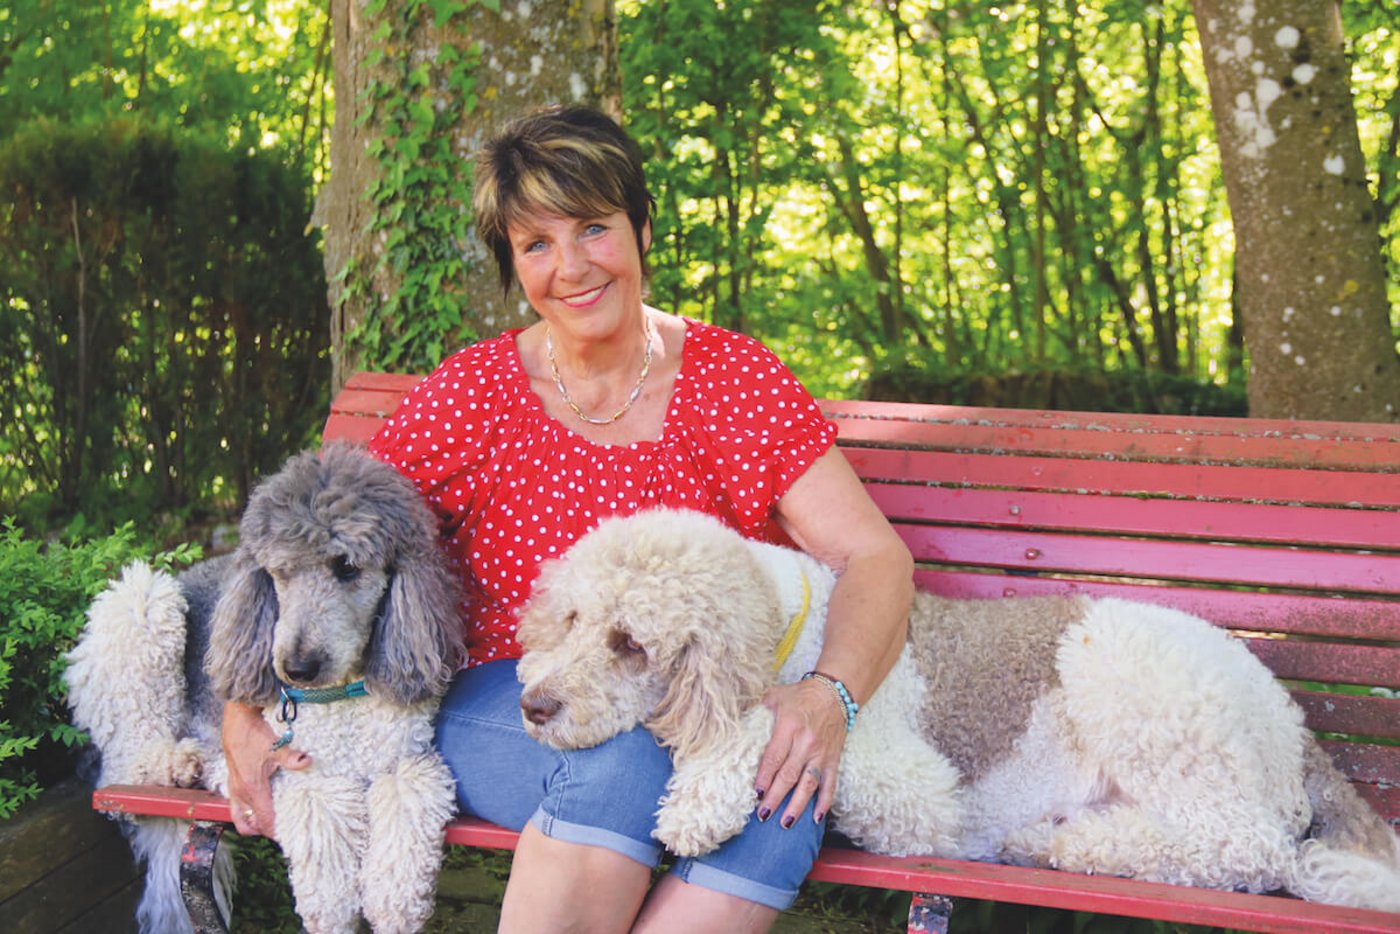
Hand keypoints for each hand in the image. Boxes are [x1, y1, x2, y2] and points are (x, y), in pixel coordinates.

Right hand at [222, 701, 310, 839]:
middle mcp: (241, 793)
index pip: (265, 820)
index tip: (289, 835)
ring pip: (241, 818)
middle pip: (253, 824)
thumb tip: (307, 761)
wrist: (237, 720)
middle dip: (267, 830)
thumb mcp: (276, 746)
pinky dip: (246, 813)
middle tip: (283, 829)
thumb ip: (292, 758)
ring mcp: (234, 788)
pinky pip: (236, 807)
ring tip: (270, 823)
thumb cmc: (254, 733)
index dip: (276, 831)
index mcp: (252, 789)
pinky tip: (259, 806)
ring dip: (254, 824)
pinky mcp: (232, 782)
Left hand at [753, 679, 846, 828]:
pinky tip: (816, 818)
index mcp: (788, 726)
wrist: (834, 692)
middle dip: (775, 797)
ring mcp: (821, 753)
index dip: (764, 777)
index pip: (774, 757)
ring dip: (797, 805)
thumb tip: (733, 723)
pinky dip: (825, 802)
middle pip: (789, 775)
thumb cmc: (800, 696)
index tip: (755, 793)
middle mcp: (806, 742)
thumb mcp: (774, 696)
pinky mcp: (833, 759)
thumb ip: (756, 710)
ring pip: (809, 784)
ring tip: (785, 823)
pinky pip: (830, 784)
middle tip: (762, 814)